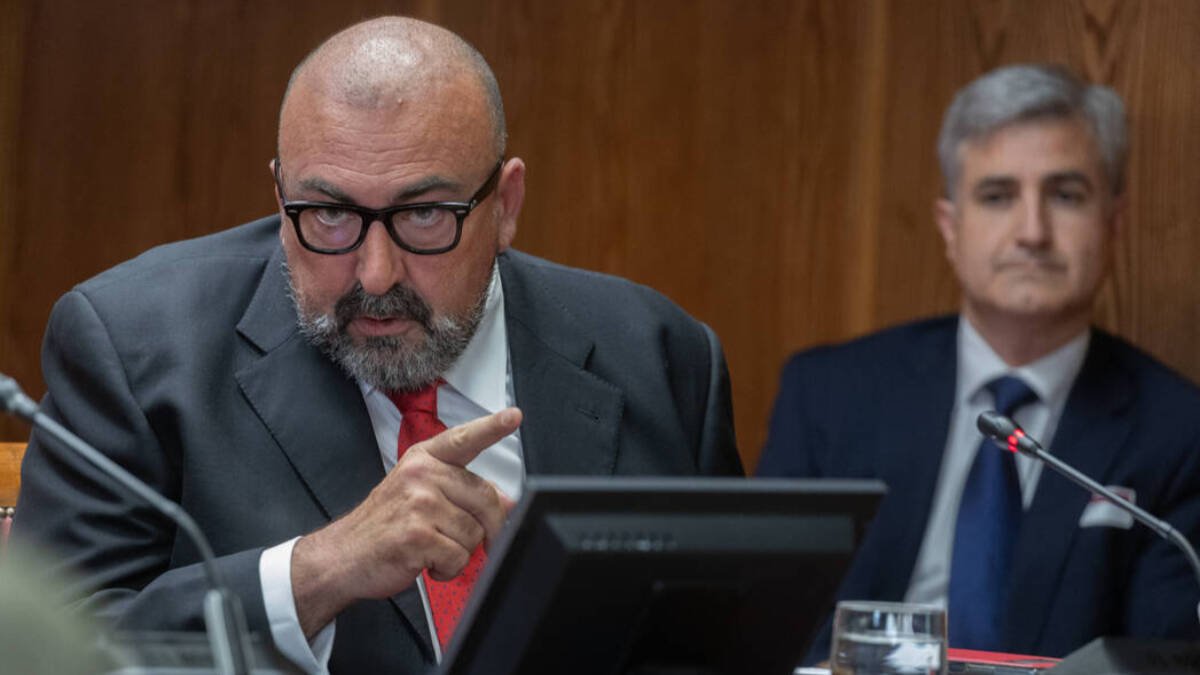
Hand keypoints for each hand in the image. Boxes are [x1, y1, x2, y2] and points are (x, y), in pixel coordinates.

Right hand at [291, 407, 521, 636]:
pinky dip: (448, 569)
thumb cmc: (382, 526)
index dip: (492, 427)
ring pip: (474, 533)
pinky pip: (459, 557)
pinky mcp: (418, 535)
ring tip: (432, 548)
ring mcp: (419, 504)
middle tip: (473, 540)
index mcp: (423, 460)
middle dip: (488, 527)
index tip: (513, 416)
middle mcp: (421, 475)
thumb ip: (460, 491)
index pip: (464, 439)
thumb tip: (505, 501)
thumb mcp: (418, 495)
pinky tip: (426, 562)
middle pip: (485, 498)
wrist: (342, 555)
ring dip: (460, 551)